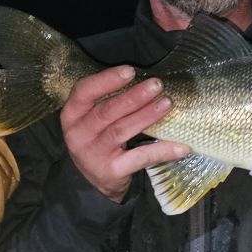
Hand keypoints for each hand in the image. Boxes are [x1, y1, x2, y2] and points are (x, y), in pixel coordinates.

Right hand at [60, 66, 189, 202]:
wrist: (94, 181)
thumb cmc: (98, 139)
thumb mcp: (91, 119)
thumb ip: (107, 100)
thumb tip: (144, 80)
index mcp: (71, 115)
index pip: (84, 92)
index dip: (106, 80)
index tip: (130, 71)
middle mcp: (78, 135)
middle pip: (106, 111)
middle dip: (133, 96)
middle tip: (156, 85)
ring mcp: (94, 154)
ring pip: (122, 130)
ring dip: (146, 115)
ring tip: (166, 103)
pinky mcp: (111, 171)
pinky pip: (140, 158)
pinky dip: (161, 151)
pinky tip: (181, 147)